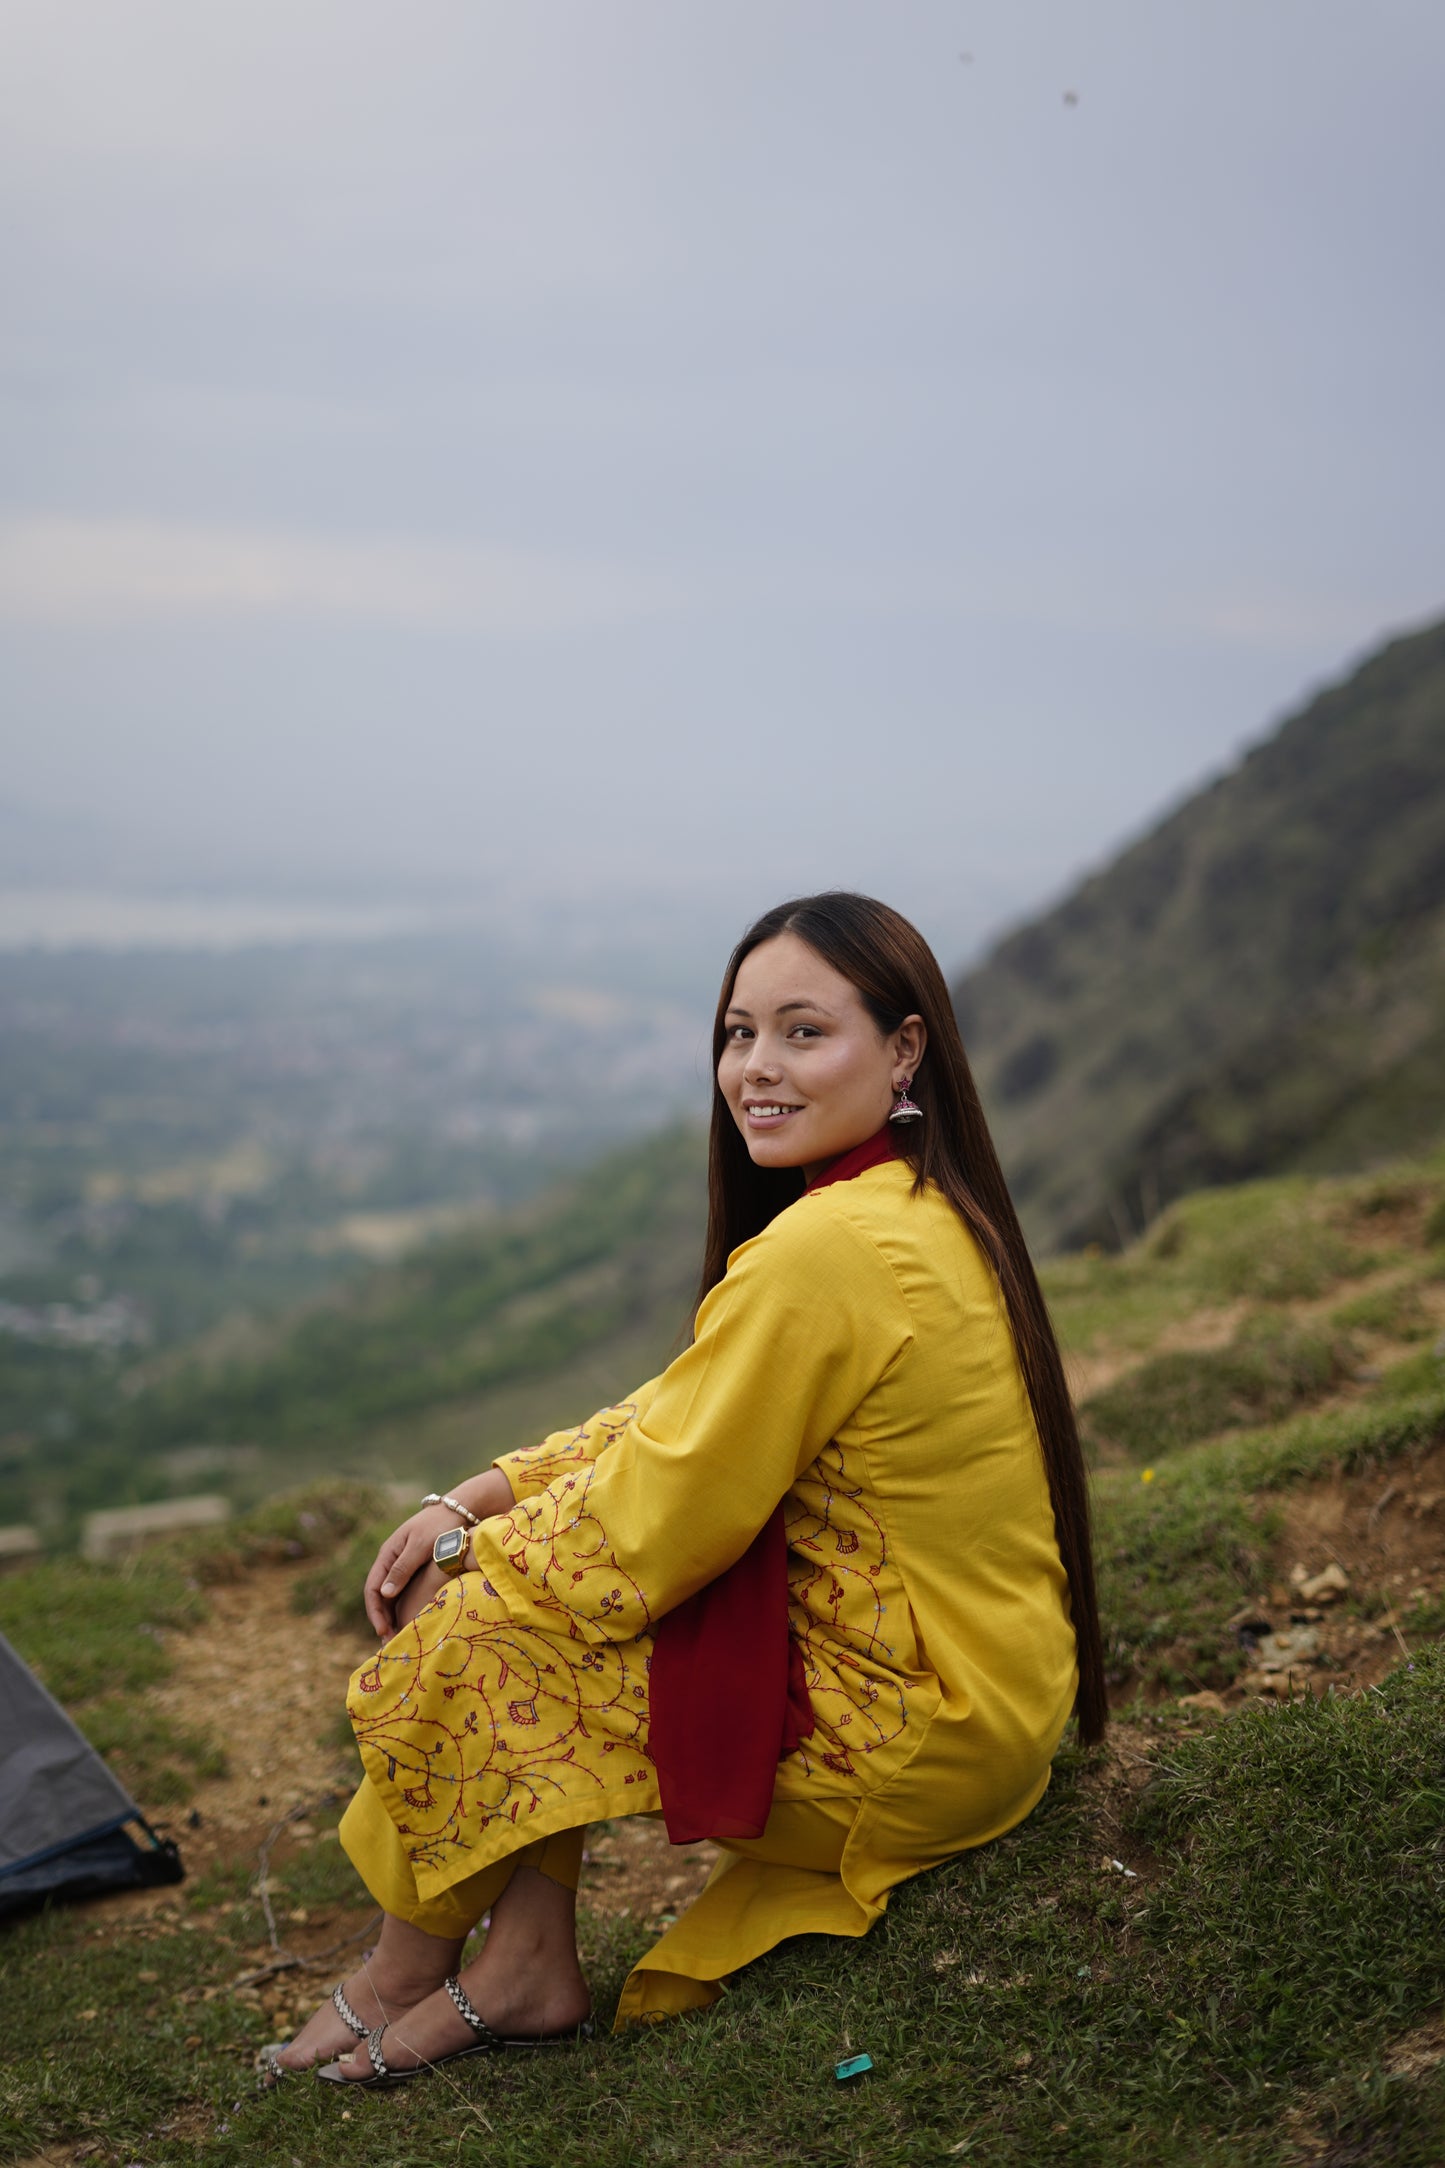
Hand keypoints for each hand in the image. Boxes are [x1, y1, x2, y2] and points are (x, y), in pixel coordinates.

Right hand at [363, 1468, 515, 1637]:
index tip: (383, 1631)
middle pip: (379, 1595)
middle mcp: (393, 1560)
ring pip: (392, 1595)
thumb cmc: (441, 1526)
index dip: (375, 1612)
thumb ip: (403, 1568)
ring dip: (393, 1616)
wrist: (461, 1509)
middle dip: (382, 1619)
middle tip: (390, 1641)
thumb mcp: (422, 1546)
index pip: (372, 1587)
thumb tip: (383, 1594)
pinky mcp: (418, 1568)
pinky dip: (404, 1607)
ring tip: (400, 1636)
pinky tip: (412, 1621)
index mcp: (388, 1553)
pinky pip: (405, 1591)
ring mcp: (404, 1564)